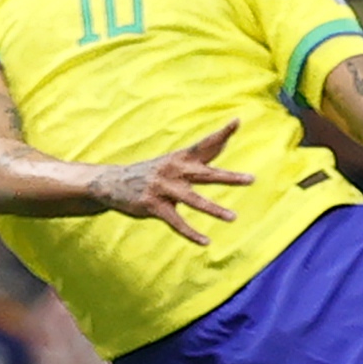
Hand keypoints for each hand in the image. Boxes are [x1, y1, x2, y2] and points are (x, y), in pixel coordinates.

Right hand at [93, 124, 252, 242]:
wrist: (112, 183)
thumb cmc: (150, 172)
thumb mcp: (172, 160)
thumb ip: (199, 155)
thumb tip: (224, 140)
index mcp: (180, 158)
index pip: (204, 144)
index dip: (220, 134)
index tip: (236, 121)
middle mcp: (173, 170)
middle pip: (206, 174)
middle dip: (229, 177)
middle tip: (251, 179)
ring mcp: (163, 188)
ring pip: (194, 200)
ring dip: (214, 209)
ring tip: (233, 217)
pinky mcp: (153, 206)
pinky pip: (176, 222)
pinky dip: (191, 233)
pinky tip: (205, 242)